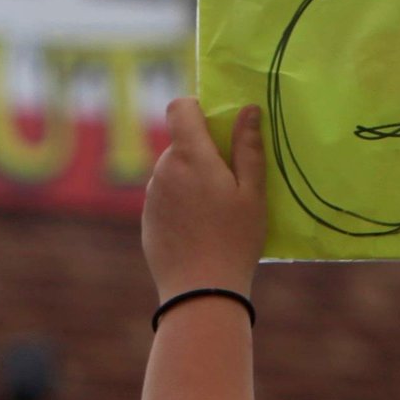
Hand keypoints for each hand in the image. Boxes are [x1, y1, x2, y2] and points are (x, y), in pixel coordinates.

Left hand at [140, 99, 267, 297]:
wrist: (200, 291)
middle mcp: (163, 170)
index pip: (179, 108)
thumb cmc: (235, 239)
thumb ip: (248, 148)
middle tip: (231, 182)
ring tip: (217, 212)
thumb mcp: (252, 193)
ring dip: (192, 179)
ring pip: (173, 171)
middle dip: (203, 152)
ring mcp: (151, 196)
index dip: (197, 108)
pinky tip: (200, 230)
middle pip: (181, 143)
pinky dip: (181, 202)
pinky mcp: (147, 219)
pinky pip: (166, 197)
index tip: (218, 127)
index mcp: (190, 156)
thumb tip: (248, 110)